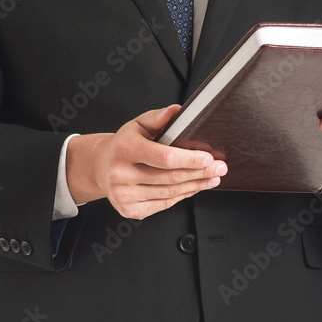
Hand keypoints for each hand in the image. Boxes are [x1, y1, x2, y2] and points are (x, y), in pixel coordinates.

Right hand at [66, 105, 226, 219]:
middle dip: (199, 173)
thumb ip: (158, 117)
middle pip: (170, 177)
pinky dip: (182, 196)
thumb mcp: (138, 124)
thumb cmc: (124, 144)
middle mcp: (121, 174)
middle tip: (219, 168)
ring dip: (195, 186)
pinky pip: (163, 204)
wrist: (102, 167)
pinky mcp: (130, 210)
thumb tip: (177, 111)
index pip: (163, 157)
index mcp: (125, 149)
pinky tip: (194, 188)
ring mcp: (124, 195)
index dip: (188, 159)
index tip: (208, 157)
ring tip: (212, 178)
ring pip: (169, 192)